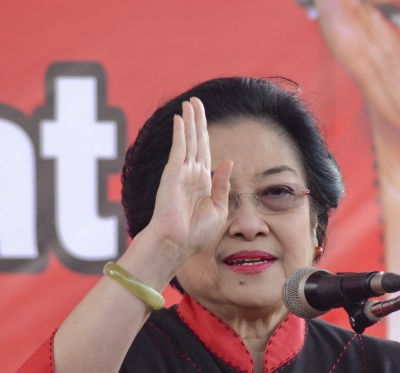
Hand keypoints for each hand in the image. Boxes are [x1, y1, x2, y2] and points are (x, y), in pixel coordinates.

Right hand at [144, 97, 232, 260]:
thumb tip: (227, 160)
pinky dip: (180, 134)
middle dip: (196, 120)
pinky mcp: (172, 175)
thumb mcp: (218, 208)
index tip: (203, 117)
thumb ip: (222, 184)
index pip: (205, 151)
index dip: (205, 133)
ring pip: (187, 141)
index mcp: (202, 181)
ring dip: (189, 121)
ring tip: (189, 103)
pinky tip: (181, 119)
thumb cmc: (196, 232)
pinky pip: (178, 150)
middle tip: (195, 101)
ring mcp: (180, 173)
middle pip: (196, 140)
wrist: (178, 244)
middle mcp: (191, 174)